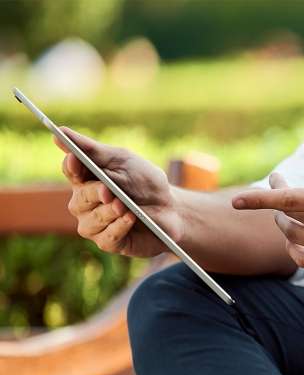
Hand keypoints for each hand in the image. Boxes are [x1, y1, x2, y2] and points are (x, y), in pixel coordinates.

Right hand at [55, 128, 180, 256]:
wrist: (172, 210)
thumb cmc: (146, 183)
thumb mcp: (124, 161)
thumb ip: (94, 151)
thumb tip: (60, 132)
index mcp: (86, 179)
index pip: (70, 171)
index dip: (72, 166)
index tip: (75, 159)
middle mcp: (85, 203)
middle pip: (79, 198)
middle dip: (94, 193)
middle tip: (108, 191)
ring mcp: (95, 224)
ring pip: (91, 220)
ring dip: (109, 212)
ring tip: (124, 206)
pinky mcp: (109, 242)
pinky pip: (107, 237)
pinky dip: (119, 227)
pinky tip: (130, 218)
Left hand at [232, 136, 303, 274]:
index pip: (287, 200)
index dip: (258, 199)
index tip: (235, 200)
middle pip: (287, 218)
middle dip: (276, 201)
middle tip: (282, 185)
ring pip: (294, 238)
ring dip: (284, 223)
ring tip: (290, 210)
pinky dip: (293, 249)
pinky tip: (295, 238)